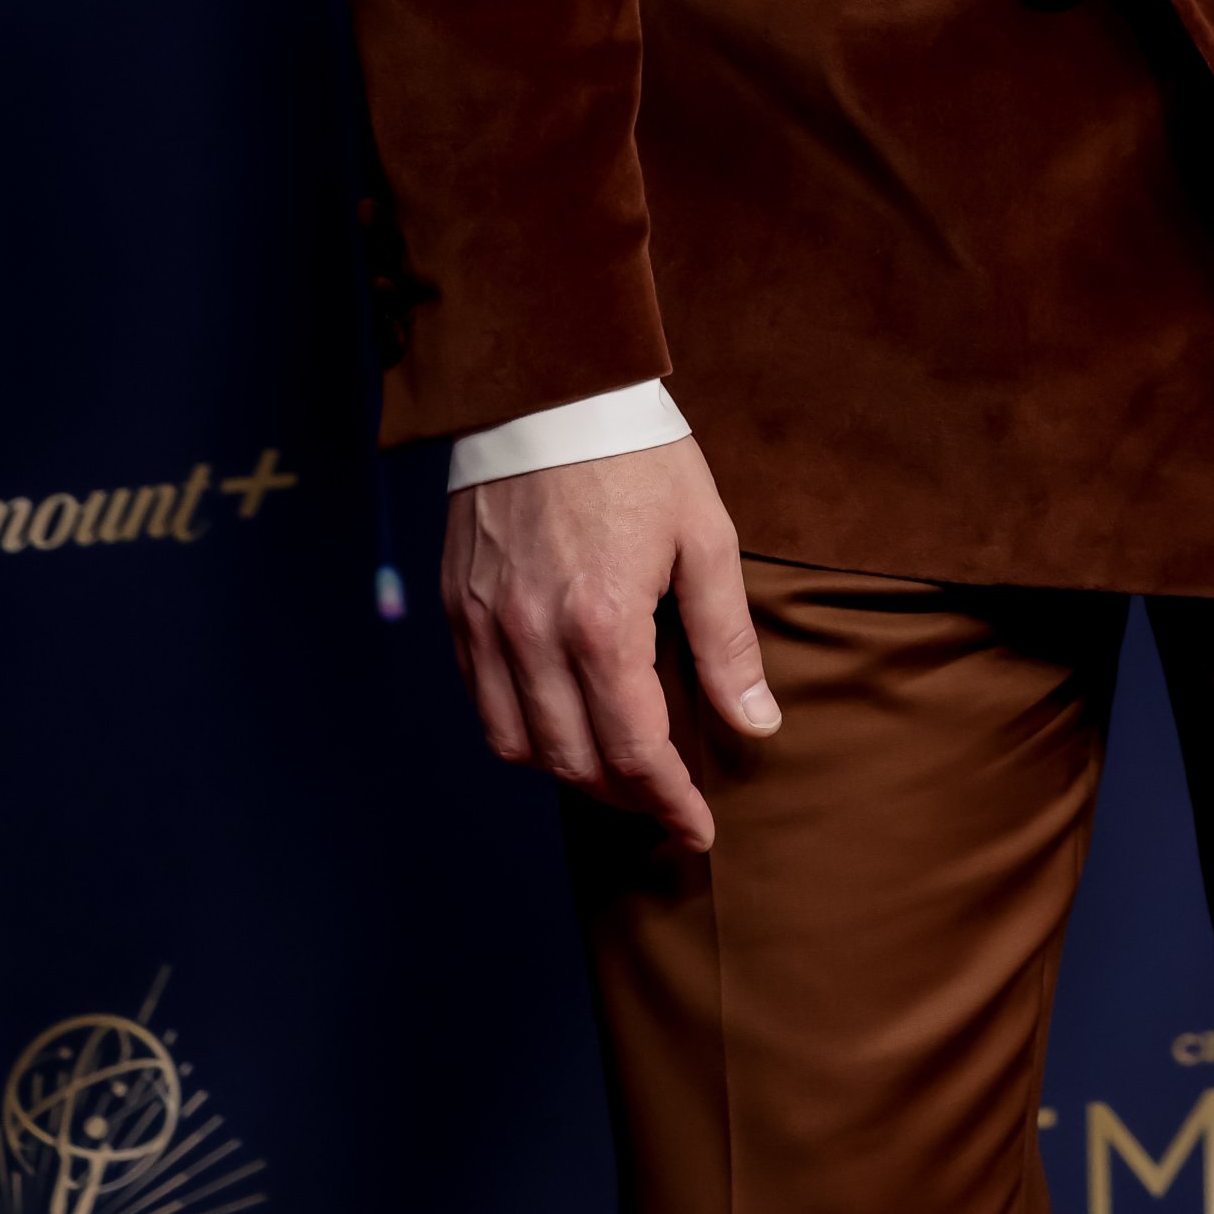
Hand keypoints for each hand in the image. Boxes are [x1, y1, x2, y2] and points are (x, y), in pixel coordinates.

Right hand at [441, 438, 777, 848]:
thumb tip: (755, 724)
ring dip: (569, 772)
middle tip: (666, 798)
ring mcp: (485, 623)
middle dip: (627, 796)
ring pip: (518, 746)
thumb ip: (726, 639)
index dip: (670, 804)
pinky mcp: (458, 605)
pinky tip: (559, 718)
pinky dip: (521, 730)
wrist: (550, 383)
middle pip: (575, 763)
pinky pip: (482, 701)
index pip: (637, 753)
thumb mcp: (705, 535)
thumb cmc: (638, 454)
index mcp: (603, 623)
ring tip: (614, 766)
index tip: (697, 829)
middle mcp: (533, 636)